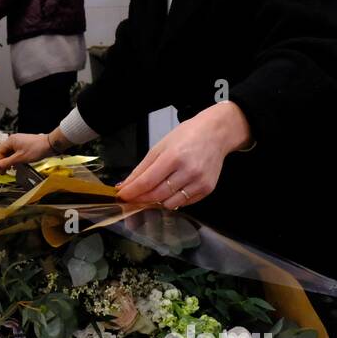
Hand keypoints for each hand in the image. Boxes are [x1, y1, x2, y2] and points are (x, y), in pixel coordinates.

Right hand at [0, 132, 51, 171]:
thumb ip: (6, 163)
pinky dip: (16, 159)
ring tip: (14, 168)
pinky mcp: (25, 145)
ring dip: (11, 161)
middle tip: (6, 171)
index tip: (2, 170)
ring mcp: (19, 142)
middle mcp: (13, 140)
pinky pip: (16, 152)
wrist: (50, 145)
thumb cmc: (36, 149)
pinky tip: (20, 164)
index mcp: (10, 140)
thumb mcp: (20, 158)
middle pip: (4, 152)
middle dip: (5, 162)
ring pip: (10, 153)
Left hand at [115, 102, 250, 208]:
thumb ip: (142, 168)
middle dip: (141, 198)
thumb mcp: (159, 146)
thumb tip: (125, 185)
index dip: (132, 192)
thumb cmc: (186, 136)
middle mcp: (188, 171)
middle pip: (157, 195)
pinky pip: (184, 203)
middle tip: (132, 197)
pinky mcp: (207, 189)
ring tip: (154, 191)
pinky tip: (171, 190)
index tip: (121, 195)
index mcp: (173, 157)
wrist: (216, 134)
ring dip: (157, 201)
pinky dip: (173, 200)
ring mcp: (199, 182)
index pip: (147, 182)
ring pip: (170, 203)